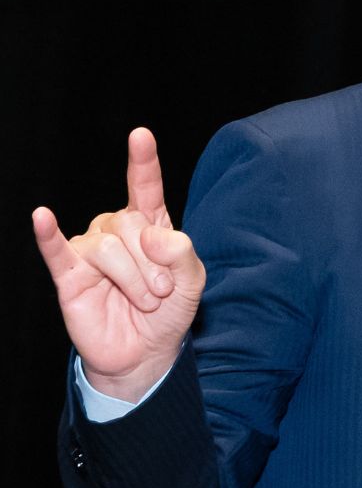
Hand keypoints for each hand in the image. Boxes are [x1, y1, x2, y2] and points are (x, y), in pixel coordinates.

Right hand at [32, 128, 205, 400]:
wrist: (145, 352)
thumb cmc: (168, 310)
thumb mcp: (192, 281)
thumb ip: (184, 253)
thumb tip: (156, 237)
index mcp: (149, 225)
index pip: (144, 187)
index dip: (142, 161)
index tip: (140, 135)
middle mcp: (115, 231)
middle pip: (130, 224)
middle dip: (153, 263)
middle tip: (161, 292)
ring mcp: (89, 252)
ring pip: (109, 247)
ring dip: (134, 279)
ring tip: (145, 300)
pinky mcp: (68, 275)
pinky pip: (55, 250)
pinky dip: (47, 234)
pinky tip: (42, 217)